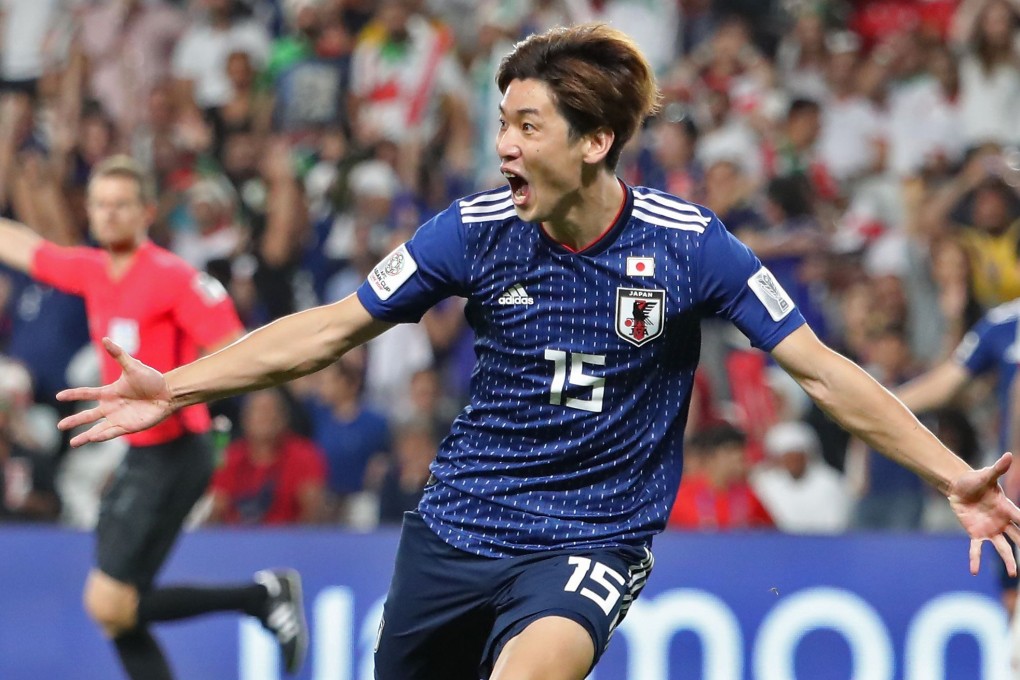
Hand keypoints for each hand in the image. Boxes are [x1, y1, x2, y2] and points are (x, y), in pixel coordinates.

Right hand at [56, 338, 174, 446]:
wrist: (168, 393)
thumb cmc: (152, 379)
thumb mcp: (133, 366)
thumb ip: (118, 354)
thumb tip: (105, 339)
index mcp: (109, 392)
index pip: (87, 393)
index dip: (73, 394)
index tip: (59, 396)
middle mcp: (111, 406)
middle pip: (88, 415)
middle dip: (74, 421)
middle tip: (59, 426)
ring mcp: (119, 417)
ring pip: (98, 429)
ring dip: (86, 436)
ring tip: (73, 443)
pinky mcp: (128, 426)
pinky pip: (112, 432)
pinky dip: (102, 436)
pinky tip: (92, 439)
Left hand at [947, 452, 1019, 575]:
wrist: (959, 486)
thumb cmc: (976, 480)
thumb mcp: (986, 474)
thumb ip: (998, 468)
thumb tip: (1009, 455)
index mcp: (1007, 508)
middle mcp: (1002, 521)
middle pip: (1018, 537)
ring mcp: (990, 529)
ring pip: (1003, 547)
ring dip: (1008, 560)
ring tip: (1015, 574)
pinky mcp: (976, 533)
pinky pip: (976, 549)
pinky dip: (975, 559)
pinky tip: (974, 571)